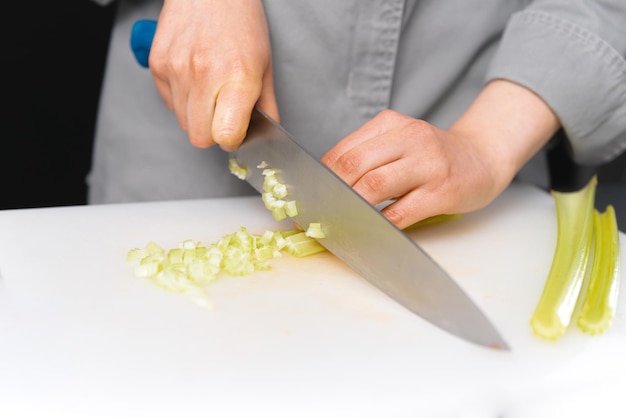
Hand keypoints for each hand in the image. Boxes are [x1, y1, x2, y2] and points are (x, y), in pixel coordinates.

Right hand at [149, 0, 278, 149]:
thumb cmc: (240, 22)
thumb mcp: (264, 65)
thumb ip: (266, 105)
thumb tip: (266, 134)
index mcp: (237, 78)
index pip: (224, 135)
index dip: (231, 139)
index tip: (235, 133)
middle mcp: (204, 75)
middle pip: (199, 137)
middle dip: (212, 133)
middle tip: (223, 114)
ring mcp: (177, 69)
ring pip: (182, 122)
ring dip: (196, 116)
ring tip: (209, 89)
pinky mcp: (158, 64)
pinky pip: (168, 102)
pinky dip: (181, 99)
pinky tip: (193, 77)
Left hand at [322, 80, 559, 228]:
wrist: (483, 157)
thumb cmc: (433, 155)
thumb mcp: (399, 141)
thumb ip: (367, 156)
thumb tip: (325, 188)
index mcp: (391, 123)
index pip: (343, 151)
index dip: (319, 178)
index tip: (308, 198)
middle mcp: (409, 138)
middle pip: (353, 166)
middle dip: (328, 194)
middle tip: (316, 216)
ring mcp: (428, 164)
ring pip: (374, 187)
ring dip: (349, 210)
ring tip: (337, 224)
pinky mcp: (442, 191)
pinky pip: (401, 213)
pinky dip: (378, 225)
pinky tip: (369, 231)